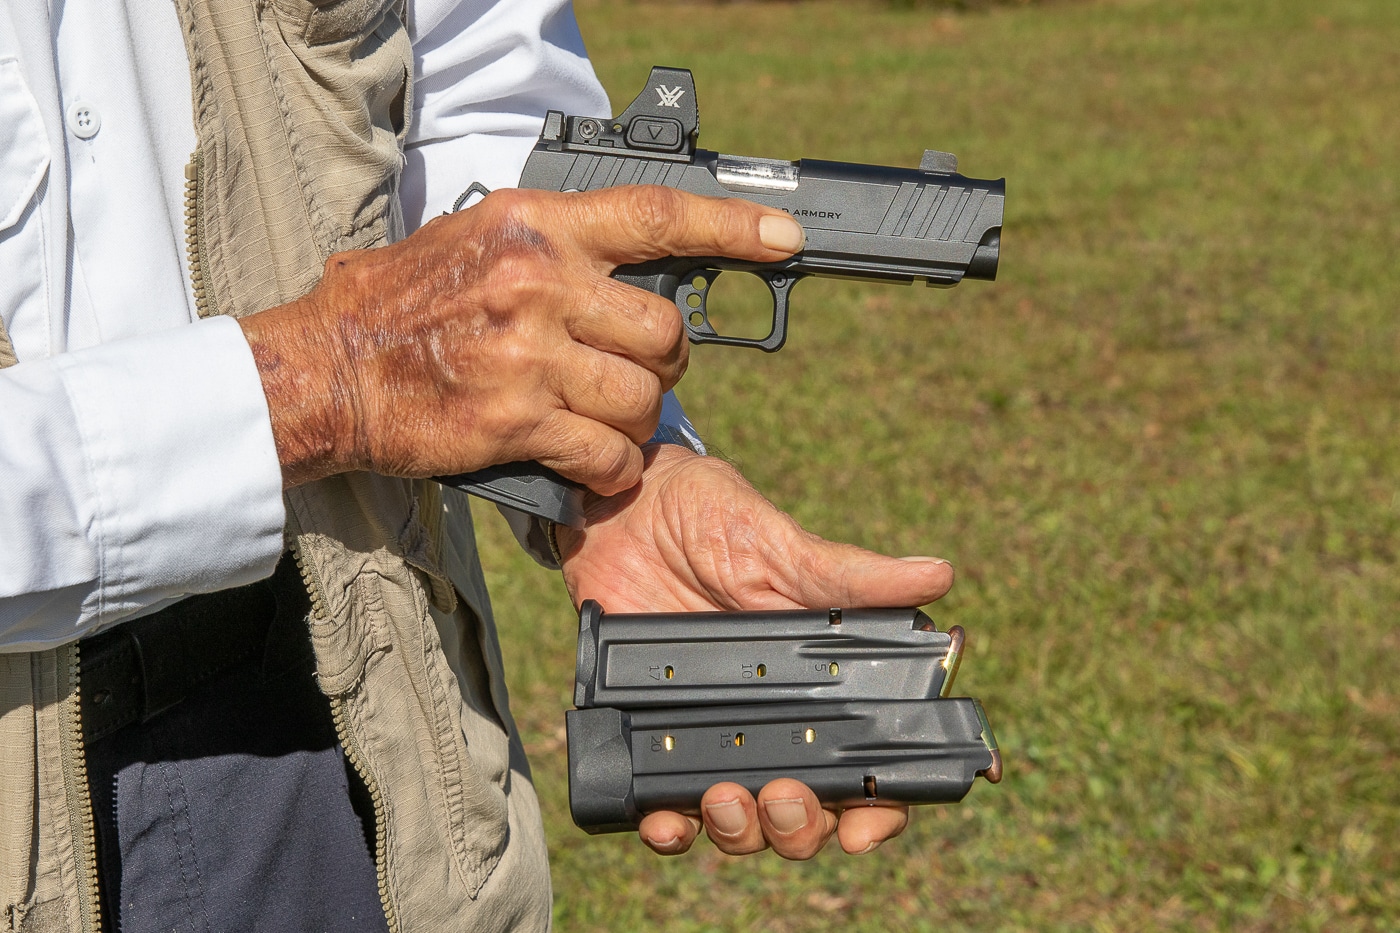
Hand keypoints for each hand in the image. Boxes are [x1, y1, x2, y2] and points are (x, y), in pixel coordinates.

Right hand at [238, 187, 805, 489]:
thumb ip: (559, 250)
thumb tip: (634, 270)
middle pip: (665, 329)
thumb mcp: (479, 241)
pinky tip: (592, 463)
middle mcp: (540, 282)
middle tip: (634, 372)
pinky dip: (613, 467)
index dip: (731, 228)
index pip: (656, 215)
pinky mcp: (517, 420)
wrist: (328, 367)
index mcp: (537, 227)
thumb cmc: (402, 305)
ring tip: (602, 421)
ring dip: (637, 420)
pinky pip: (609, 452)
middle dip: (664, 362)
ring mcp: (530, 353)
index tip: (785, 238)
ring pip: (643, 397)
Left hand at [556, 444, 953, 858]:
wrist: (621, 506)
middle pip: (807, 811)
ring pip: (741, 822)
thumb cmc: (712, 518)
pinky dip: (668, 827)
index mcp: (820, 680)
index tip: (862, 825)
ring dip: (740, 831)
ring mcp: (712, 731)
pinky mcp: (651, 734)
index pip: (867, 762)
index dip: (877, 807)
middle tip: (783, 797)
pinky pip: (663, 801)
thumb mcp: (780, 547)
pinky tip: (662, 819)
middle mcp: (772, 718)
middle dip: (801, 826)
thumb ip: (850, 577)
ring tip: (721, 798)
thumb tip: (940, 577)